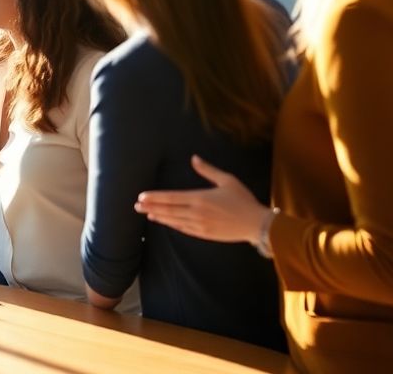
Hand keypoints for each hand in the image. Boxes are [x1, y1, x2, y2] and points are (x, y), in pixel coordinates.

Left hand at [134, 155, 268, 243]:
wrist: (256, 224)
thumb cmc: (243, 200)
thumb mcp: (227, 180)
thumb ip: (208, 170)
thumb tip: (194, 158)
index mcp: (200, 198)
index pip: (171, 198)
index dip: (155, 197)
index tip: (142, 196)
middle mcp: (196, 213)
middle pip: (168, 210)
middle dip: (151, 207)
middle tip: (136, 206)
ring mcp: (199, 225)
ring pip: (174, 221)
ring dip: (159, 217)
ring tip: (147, 214)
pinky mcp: (204, 234)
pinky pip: (184, 229)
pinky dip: (173, 225)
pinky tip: (165, 222)